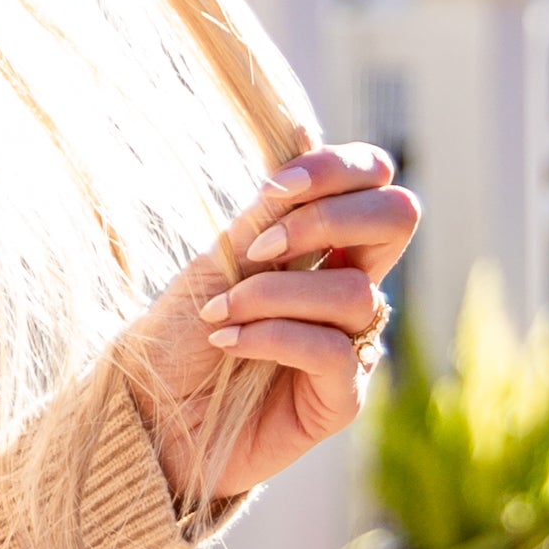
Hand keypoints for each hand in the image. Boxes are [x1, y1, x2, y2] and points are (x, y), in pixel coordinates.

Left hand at [118, 145, 421, 515]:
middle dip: (327, 220)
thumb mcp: (220, 261)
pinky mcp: (342, 396)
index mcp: (324, 245)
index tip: (276, 188)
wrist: (150, 414)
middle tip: (260, 247)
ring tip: (220, 314)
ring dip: (274, 295)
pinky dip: (273, 337)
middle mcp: (349, 286)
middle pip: (398, 218)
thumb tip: (302, 134)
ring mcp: (352, 341)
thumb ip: (267, 214)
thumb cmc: (179, 334)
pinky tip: (229, 343)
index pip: (373, 181)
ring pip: (353, 292)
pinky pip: (332, 350)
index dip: (338, 169)